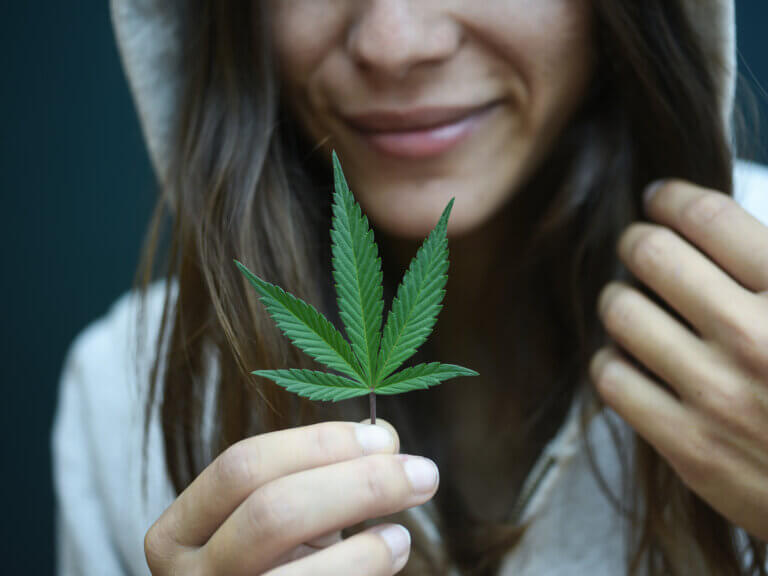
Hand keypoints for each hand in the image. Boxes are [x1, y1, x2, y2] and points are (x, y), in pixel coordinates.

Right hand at [143, 418, 438, 574]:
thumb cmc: (272, 563)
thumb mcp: (280, 513)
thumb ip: (320, 472)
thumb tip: (386, 439)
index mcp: (180, 531)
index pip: (242, 466)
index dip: (318, 444)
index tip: (383, 438)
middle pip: (274, 512)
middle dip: (359, 484)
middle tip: (422, 473)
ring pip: (301, 573)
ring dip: (369, 545)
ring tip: (404, 531)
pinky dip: (367, 568)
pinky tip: (392, 552)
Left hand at [590, 179, 767, 541]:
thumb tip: (714, 224)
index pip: (707, 218)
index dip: (671, 198)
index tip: (659, 198)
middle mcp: (755, 337)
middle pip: (652, 254)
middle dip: (637, 241)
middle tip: (639, 246)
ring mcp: (718, 394)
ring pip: (621, 311)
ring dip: (619, 298)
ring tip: (630, 303)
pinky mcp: (690, 445)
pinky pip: (612, 379)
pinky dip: (612, 361)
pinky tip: (629, 360)